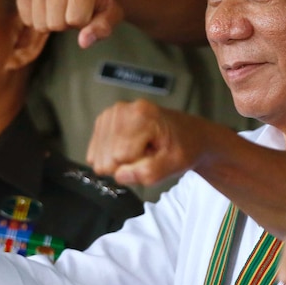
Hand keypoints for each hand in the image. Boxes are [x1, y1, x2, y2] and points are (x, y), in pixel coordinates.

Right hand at [16, 0, 124, 47]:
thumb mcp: (112, 12)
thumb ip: (102, 27)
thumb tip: (84, 42)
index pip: (76, 19)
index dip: (84, 21)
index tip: (88, 9)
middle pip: (55, 23)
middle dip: (67, 23)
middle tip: (74, 9)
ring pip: (40, 24)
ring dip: (52, 22)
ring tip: (63, 7)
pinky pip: (27, 20)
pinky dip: (38, 19)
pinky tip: (49, 6)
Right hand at [87, 100, 209, 186]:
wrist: (190, 134)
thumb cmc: (184, 147)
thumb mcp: (174, 165)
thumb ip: (148, 172)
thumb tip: (120, 175)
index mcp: (142, 115)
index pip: (119, 157)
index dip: (135, 166)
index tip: (152, 157)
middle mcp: (123, 109)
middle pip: (106, 157)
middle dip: (126, 163)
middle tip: (147, 154)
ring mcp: (112, 112)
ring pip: (98, 156)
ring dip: (120, 160)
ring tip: (141, 150)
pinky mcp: (105, 119)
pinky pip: (96, 151)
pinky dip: (112, 155)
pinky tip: (129, 147)